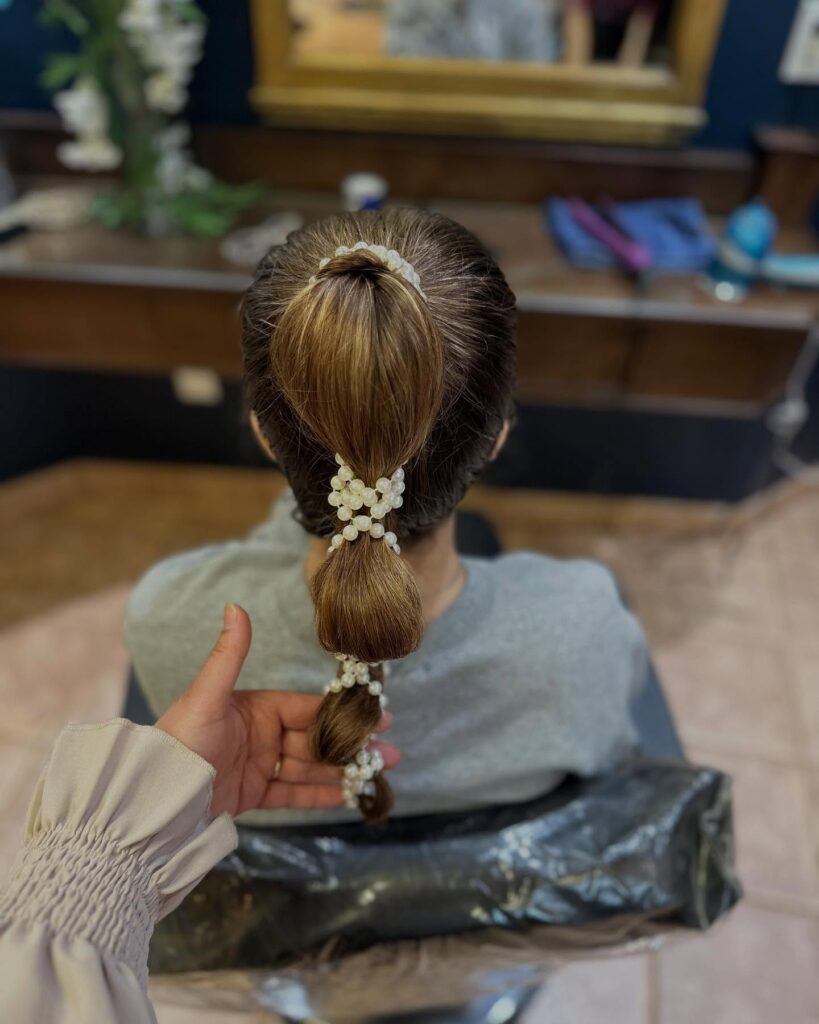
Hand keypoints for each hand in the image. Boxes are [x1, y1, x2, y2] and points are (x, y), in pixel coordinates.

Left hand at [155, 604, 398, 815]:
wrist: (154, 795)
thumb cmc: (179, 740)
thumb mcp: (207, 695)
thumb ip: (229, 654)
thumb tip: (236, 605)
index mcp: (256, 708)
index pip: (308, 709)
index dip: (342, 712)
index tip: (376, 715)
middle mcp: (261, 735)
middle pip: (316, 740)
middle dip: (352, 746)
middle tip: (389, 752)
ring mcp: (259, 765)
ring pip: (310, 768)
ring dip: (344, 771)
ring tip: (379, 774)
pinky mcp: (253, 795)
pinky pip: (294, 793)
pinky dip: (321, 796)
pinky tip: (349, 796)